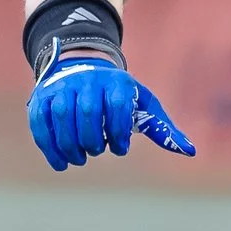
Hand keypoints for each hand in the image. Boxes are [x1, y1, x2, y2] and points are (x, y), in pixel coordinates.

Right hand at [27, 58, 195, 170]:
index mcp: (117, 83)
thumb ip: (163, 129)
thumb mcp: (144, 105)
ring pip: (62, 116)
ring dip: (70, 145)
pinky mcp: (42, 97)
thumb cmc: (120, 95)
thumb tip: (190, 151)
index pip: (117, 105)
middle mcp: (88, 81)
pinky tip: (60, 163)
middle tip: (97, 151)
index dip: (118, 131)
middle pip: (88, 112)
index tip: (120, 147)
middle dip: (93, 139)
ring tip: (80, 159)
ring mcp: (62, 87)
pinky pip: (40, 121)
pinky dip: (49, 146)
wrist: (83, 67)